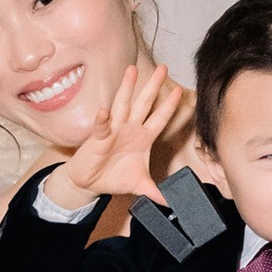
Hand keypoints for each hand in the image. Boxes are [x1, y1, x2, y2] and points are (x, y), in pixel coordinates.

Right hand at [42, 59, 189, 216]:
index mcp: (143, 137)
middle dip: (153, 87)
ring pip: (122, 106)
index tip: (180, 91)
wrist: (90, 184)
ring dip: (127, 89)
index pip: (160, 118)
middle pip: (144, 104)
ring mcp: (114, 131)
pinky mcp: (98, 138)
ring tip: (131, 71)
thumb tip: (173, 203)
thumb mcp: (141, 185)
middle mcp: (130, 129)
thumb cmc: (114, 177)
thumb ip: (157, 192)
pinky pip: (101, 127)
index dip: (170, 106)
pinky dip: (102, 120)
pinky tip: (104, 112)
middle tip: (163, 69)